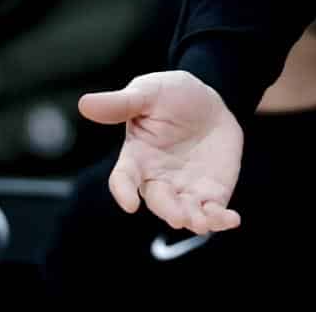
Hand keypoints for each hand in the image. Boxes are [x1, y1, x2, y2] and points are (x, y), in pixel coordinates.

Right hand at [78, 71, 243, 234]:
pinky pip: (213, 210)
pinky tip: (231, 220)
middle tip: (179, 217)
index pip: (123, 178)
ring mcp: (184, 188)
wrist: (208, 102)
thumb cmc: (170, 96)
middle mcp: (158, 179)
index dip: (123, 191)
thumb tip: (84, 103)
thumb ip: (122, 103)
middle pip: (158, 201)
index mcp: (137, 157)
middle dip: (169, 210)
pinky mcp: (210, 191)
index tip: (129, 204)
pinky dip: (221, 218)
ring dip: (194, 220)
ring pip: (186, 212)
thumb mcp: (148, 92)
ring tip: (203, 224)